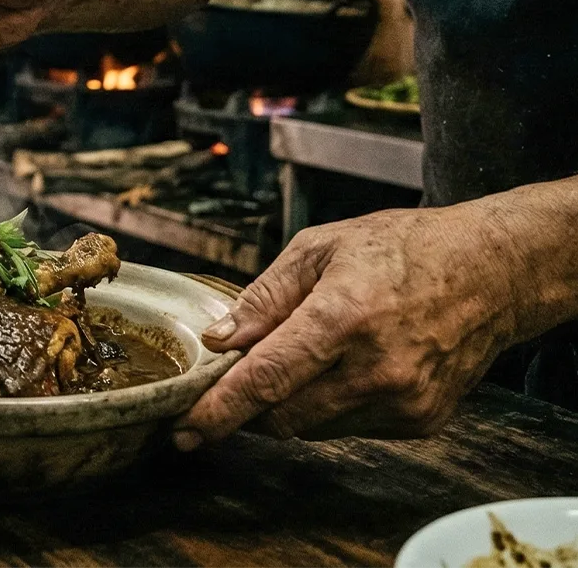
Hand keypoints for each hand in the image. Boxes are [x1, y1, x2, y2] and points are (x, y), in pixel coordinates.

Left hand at [175, 205, 523, 448]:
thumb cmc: (403, 249)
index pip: (266, 379)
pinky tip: (346, 365)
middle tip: (235, 376)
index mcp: (343, 317)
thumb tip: (219, 339)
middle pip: (283, 414)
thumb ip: (264, 297)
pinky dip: (330, 404)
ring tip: (307, 353)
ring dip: (291, 402)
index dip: (220, 410)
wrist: (491, 272)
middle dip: (248, 405)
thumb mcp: (320, 247)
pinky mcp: (421, 420)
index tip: (184, 429)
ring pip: (313, 426)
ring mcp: (403, 401)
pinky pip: (349, 426)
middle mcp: (376, 369)